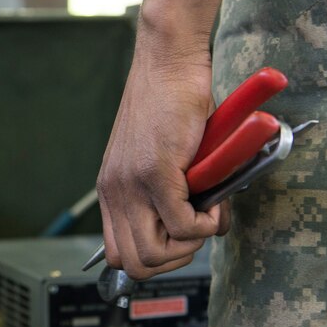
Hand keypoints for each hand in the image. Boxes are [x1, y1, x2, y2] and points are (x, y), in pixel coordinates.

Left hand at [96, 29, 229, 279]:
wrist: (169, 62)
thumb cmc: (174, 105)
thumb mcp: (164, 158)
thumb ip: (172, 194)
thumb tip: (203, 227)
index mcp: (112, 191)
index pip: (120, 255)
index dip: (157, 257)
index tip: (183, 237)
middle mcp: (114, 192)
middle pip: (136, 265)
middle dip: (176, 258)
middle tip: (199, 230)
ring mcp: (131, 184)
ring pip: (154, 255)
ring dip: (190, 244)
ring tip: (207, 215)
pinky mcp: (155, 172)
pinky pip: (182, 225)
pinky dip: (206, 223)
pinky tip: (215, 201)